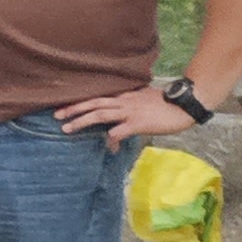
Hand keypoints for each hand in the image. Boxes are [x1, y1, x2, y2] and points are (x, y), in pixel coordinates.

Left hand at [54, 81, 197, 144]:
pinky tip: (107, 146)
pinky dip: (110, 139)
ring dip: (81, 121)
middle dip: (73, 109)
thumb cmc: (166, 104)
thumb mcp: (144, 99)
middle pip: (94, 103)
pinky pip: (119, 131)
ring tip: (66, 128)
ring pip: (100, 114)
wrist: (184, 104)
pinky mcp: (139, 123)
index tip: (64, 105)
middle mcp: (124, 102)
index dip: (80, 101)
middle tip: (56, 115)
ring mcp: (130, 112)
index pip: (98, 96)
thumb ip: (129, 105)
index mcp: (125, 96)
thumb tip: (119, 117)